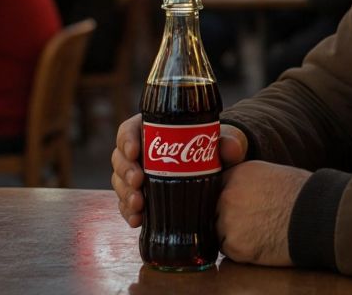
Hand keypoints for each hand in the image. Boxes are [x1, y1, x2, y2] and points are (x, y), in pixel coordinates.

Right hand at [110, 114, 247, 227]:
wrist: (215, 173)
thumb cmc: (210, 149)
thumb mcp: (220, 142)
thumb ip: (228, 142)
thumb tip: (231, 148)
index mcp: (151, 130)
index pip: (129, 130)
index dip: (126, 140)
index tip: (135, 151)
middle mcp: (140, 153)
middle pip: (120, 159)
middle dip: (125, 171)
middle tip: (138, 180)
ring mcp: (138, 176)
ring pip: (121, 183)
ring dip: (126, 194)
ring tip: (139, 205)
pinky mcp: (141, 197)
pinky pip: (127, 205)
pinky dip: (129, 212)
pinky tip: (136, 221)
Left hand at [217, 161, 310, 266]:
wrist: (318, 215)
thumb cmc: (304, 194)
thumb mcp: (272, 173)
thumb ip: (248, 181)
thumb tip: (239, 192)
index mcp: (238, 174)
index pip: (218, 189)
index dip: (228, 200)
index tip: (240, 207)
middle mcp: (228, 195)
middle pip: (216, 211)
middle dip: (231, 218)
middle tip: (255, 222)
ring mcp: (229, 220)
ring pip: (220, 232)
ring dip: (235, 235)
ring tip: (262, 232)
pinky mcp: (235, 245)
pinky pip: (230, 251)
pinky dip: (243, 251)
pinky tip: (263, 242)